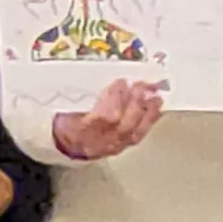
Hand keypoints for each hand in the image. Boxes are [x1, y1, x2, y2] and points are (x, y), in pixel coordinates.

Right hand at [51, 77, 165, 162]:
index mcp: (79, 130)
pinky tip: (156, 108)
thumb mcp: (66, 106)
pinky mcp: (122, 147)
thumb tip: (96, 74)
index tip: (121, 82)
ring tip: (155, 94)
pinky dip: (150, 120)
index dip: (114, 99)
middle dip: (134, 102)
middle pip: (121, 125)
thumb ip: (80, 94)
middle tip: (141, 85)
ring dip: (146, 111)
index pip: (102, 117)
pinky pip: (138, 135)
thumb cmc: (66, 120)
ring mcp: (111, 146)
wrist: (67, 144)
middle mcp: (98, 142)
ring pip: (133, 131)